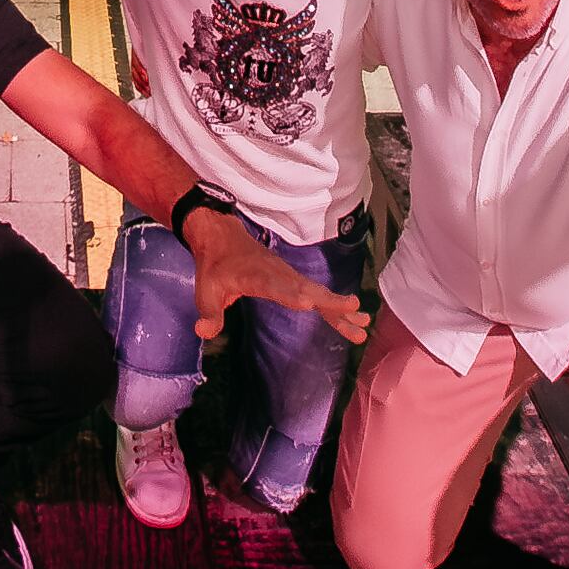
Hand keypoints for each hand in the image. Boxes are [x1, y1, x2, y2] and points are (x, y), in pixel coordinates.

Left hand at [189, 212, 369, 345]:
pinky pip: (317, 294)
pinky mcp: (293, 280)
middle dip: (332, 303)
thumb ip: (209, 312)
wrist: (222, 237)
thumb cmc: (214, 264)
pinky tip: (351, 320)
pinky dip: (335, 306)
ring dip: (341, 310)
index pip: (279, 287)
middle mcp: (280, 275)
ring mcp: (290, 277)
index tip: (309, 304)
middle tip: (357, 314)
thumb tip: (204, 332)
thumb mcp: (206, 289)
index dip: (293, 295)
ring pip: (318, 294)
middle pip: (309, 291)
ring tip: (364, 326)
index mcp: (259, 276)